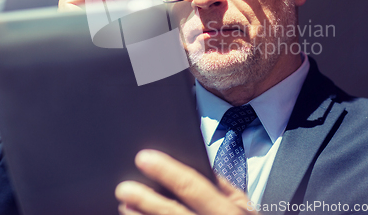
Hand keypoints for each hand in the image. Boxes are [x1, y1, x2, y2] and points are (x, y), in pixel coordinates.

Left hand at [115, 149, 256, 214]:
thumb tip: (199, 164)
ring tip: (125, 205)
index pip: (193, 186)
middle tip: (124, 188)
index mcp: (227, 211)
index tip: (144, 158)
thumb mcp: (243, 206)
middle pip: (172, 212)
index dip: (166, 171)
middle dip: (145, 199)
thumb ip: (223, 186)